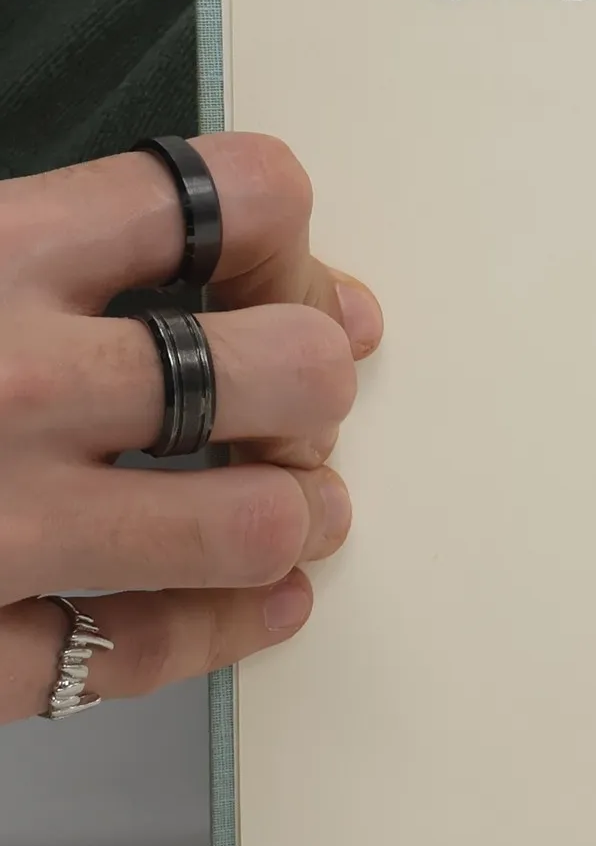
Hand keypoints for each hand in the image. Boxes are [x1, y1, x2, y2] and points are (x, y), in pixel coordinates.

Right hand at [0, 135, 382, 722]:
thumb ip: (61, 248)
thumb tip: (313, 302)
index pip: (231, 198)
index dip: (289, 238)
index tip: (285, 277)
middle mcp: (7, 380)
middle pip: (286, 365)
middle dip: (315, 389)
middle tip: (296, 410)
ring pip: (257, 519)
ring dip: (302, 514)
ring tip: (299, 512)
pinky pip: (153, 647)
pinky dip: (229, 627)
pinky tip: (264, 604)